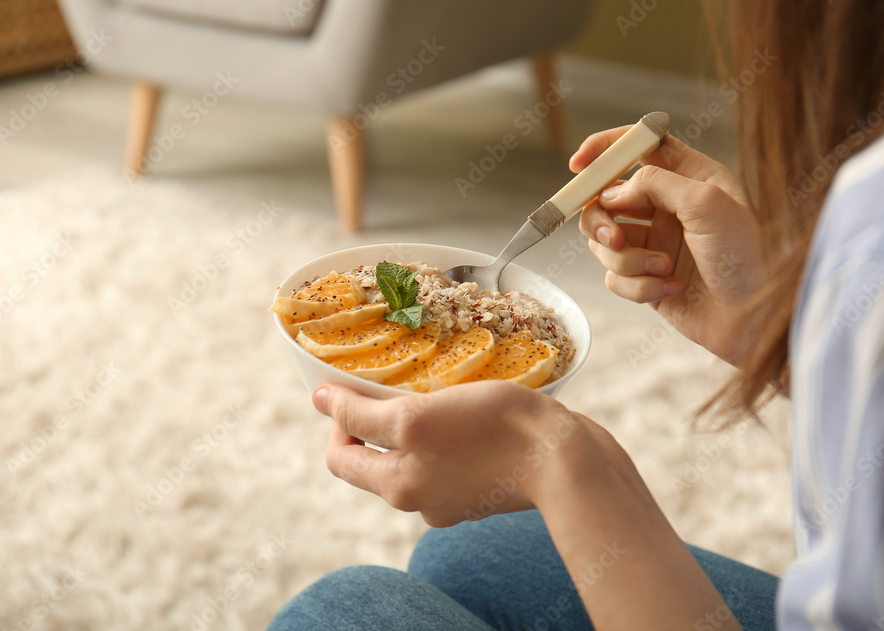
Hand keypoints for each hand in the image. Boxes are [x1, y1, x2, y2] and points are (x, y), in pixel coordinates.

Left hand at [313, 381, 590, 527]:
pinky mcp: (485, 485)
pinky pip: (451, 456)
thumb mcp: (415, 418)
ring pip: (416, 454)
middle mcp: (421, 501)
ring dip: (417, 423)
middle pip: (377, 457)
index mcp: (398, 487)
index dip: (339, 421)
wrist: (564, 457)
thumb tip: (319, 401)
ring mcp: (455, 497)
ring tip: (437, 390)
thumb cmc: (491, 431)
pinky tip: (470, 407)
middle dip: (380, 419)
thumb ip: (361, 415)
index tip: (359, 389)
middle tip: (399, 383)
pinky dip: (450, 432)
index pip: (340, 459)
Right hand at [575, 128, 765, 365]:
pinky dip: (637, 286)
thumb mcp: (706, 203)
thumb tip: (612, 193)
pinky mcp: (645, 278)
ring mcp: (654, 243)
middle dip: (602, 220)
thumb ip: (656, 183)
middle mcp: (667, 207)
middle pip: (606, 198)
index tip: (578, 165)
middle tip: (614, 239)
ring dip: (626, 259)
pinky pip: (614, 277)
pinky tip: (671, 290)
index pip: (639, 146)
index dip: (606, 149)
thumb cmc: (744, 257)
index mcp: (689, 178)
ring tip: (662, 269)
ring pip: (604, 241)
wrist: (753, 319)